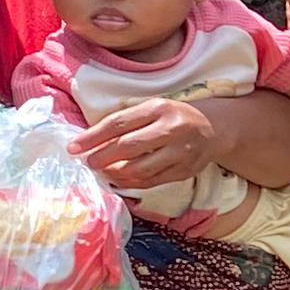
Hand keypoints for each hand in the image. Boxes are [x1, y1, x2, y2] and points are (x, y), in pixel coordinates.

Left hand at [73, 94, 216, 192]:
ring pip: (140, 169)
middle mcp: (172, 129)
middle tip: (88, 162)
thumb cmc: (175, 115)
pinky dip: (132, 182)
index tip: (74, 147)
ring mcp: (181, 153)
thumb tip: (91, 139)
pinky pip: (152, 181)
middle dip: (102, 157)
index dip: (93, 137)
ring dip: (115, 173)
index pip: (118, 124)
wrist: (215, 127)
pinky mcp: (185, 171)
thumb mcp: (154, 107)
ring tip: (104, 172)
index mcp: (159, 108)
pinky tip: (120, 179)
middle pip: (128, 147)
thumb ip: (128, 120)